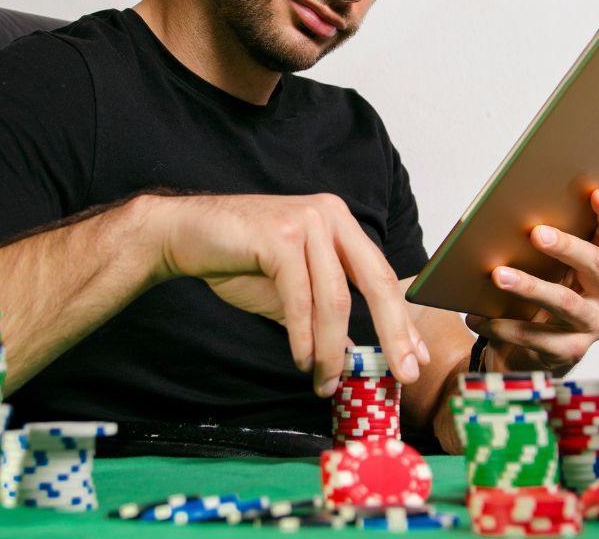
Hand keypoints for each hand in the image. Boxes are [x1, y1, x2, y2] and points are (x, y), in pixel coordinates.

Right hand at [140, 192, 430, 396]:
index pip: (381, 276)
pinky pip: (300, 298)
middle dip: (393, 333)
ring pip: (335, 299)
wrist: (183, 233)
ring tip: (326, 381)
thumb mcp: (291, 290)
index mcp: (340, 225)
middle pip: (375, 282)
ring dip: (332, 349)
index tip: (415, 357)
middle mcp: (331, 216)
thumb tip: (353, 351)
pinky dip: (303, 335)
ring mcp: (307, 222)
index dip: (401, 319)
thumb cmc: (236, 259)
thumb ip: (322, 315)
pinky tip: (301, 359)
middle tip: (404, 373)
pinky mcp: (280, 235)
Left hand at [465, 189, 598, 377]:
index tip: (597, 193)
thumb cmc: (531, 301)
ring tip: (498, 275)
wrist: (522, 354)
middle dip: (566, 247)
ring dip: (530, 286)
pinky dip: (504, 326)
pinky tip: (479, 317)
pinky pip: (536, 337)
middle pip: (594, 265)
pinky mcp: (570, 353)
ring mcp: (590, 326)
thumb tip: (507, 216)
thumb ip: (538, 249)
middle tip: (536, 233)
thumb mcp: (539, 271)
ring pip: (565, 302)